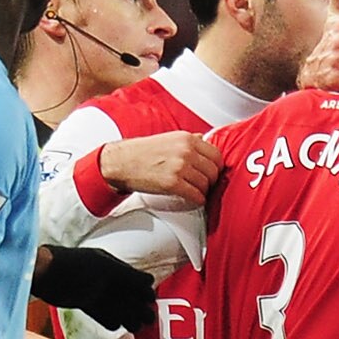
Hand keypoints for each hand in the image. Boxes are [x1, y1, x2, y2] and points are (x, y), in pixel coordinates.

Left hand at [33, 246, 157, 334]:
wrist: (45, 274)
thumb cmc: (76, 267)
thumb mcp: (106, 269)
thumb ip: (129, 276)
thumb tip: (150, 283)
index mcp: (113, 266)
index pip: (136, 279)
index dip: (144, 290)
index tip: (150, 301)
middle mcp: (106, 279)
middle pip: (129, 295)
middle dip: (139, 307)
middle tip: (149, 320)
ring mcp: (95, 292)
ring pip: (117, 306)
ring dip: (128, 315)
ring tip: (136, 327)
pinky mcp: (84, 303)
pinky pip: (102, 314)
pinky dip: (110, 319)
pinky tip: (117, 325)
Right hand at [95, 133, 218, 202]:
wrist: (121, 162)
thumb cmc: (142, 152)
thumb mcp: (169, 138)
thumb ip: (189, 140)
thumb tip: (204, 139)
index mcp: (187, 138)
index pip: (217, 155)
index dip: (216, 167)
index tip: (211, 172)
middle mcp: (185, 151)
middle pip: (214, 171)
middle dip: (210, 180)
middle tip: (204, 184)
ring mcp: (180, 167)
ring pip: (206, 185)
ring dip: (203, 191)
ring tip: (195, 191)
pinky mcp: (173, 183)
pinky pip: (196, 196)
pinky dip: (197, 200)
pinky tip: (192, 198)